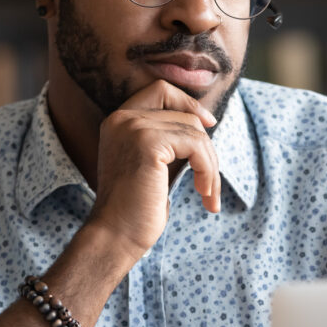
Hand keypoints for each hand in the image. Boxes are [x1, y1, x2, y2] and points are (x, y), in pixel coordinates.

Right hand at [87, 80, 220, 253]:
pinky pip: (195, 145)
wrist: (116, 236)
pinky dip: (208, 170)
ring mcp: (133, 128)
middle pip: (185, 113)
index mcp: (119, 121)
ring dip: (210, 165)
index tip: (209, 125)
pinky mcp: (148, 143)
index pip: (161, 90)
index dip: (188, 103)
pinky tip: (204, 193)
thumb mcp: (154, 165)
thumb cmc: (137, 208)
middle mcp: (122, 118)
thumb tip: (206, 121)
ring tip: (208, 193)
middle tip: (209, 180)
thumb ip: (170, 140)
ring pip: (195, 131)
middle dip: (206, 146)